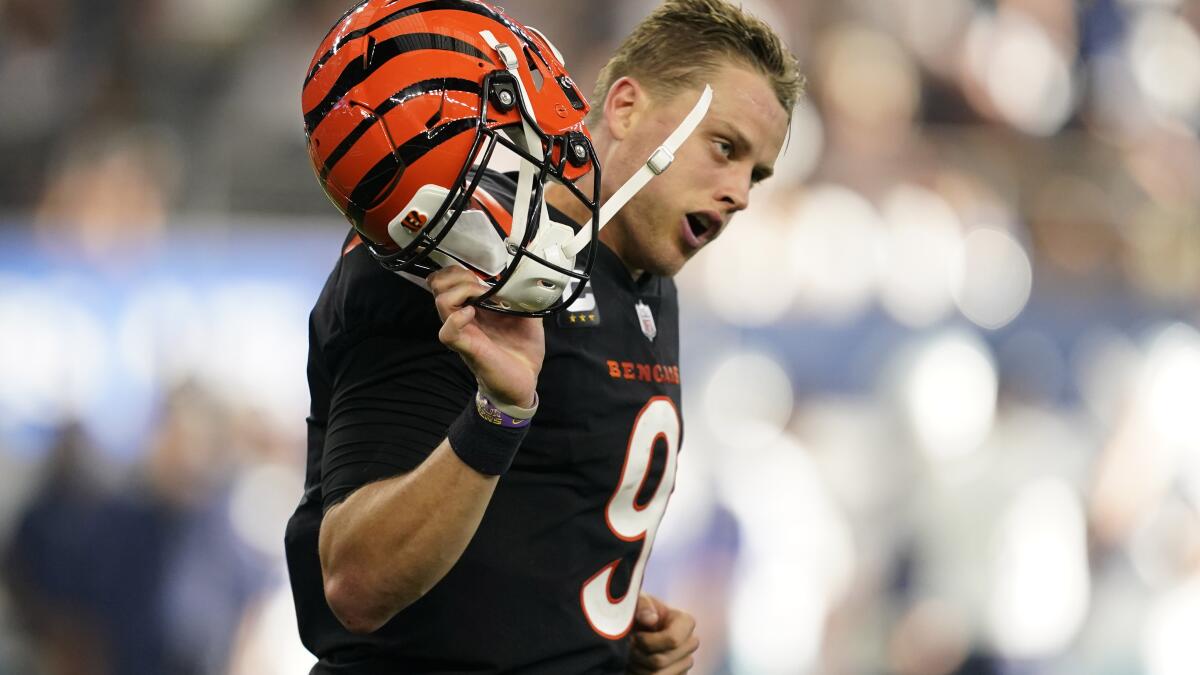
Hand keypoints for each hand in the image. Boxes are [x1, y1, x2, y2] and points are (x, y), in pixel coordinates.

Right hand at [428, 266, 543, 408]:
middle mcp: (464, 317)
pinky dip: (456, 319)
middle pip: (438, 285)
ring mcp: (463, 332)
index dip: (457, 270)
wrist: (525, 381)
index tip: (480, 276)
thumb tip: (528, 279)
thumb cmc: (522, 350)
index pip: (448, 279)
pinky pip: (447, 332)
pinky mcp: (467, 348)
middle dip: (456, 276)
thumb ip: (524, 296)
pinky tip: (471, 314)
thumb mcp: (529, 316)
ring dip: (460, 292)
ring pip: (441, 302)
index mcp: (476, 306)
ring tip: (479, 298)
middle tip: (479, 286)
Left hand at [626, 593, 698, 674]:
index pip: (672, 640)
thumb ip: (642, 606)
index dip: (648, 641)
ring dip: (638, 667)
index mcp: (686, 622)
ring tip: (631, 655)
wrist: (637, 627)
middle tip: (629, 646)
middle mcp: (690, 643)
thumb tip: (651, 619)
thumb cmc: (638, 612)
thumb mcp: (637, 602)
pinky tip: (637, 665)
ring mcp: (685, 662)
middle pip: (660, 660)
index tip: (635, 636)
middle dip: (638, 655)